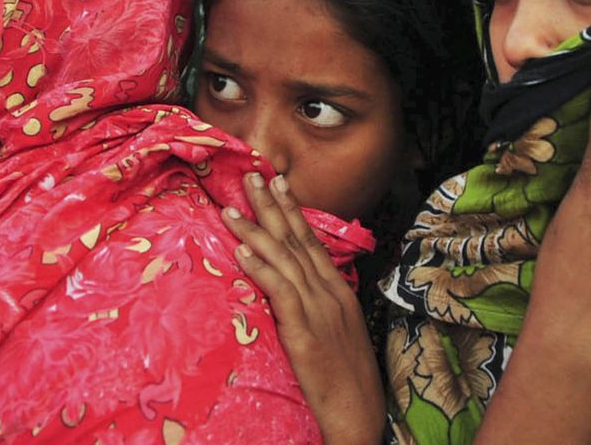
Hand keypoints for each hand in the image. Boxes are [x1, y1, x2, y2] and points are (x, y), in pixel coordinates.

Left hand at [223, 174, 384, 444]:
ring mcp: (318, 311)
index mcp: (338, 291)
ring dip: (256, 230)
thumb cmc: (346, 381)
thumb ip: (315, 307)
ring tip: (232, 208)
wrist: (358, 415)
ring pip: (283, 260)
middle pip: (296, 240)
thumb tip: (289, 289)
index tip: (277, 182)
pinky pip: (280, 292)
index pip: (311, 241)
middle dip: (271, 205)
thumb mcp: (335, 334)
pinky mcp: (305, 332)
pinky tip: (243, 252)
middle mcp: (329, 293)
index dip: (292, 210)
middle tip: (251, 174)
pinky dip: (261, 268)